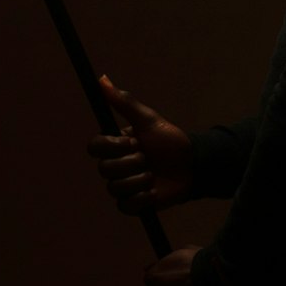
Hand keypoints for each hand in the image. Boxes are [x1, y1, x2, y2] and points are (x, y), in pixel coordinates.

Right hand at [86, 76, 193, 212]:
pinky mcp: (134, 204)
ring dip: (138, 181)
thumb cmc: (169, 138)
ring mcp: (124, 185)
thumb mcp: (148, 118)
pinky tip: (154, 190)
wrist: (191, 165)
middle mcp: (116, 164)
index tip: (133, 141)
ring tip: (153, 174)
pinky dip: (141, 198)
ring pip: (114, 188)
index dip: (112, 146)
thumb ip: (124, 102)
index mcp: (116, 144)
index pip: (94, 147)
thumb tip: (101, 79)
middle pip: (104, 169)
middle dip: (130, 163)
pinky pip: (125, 206)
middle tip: (147, 157)